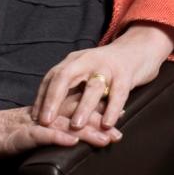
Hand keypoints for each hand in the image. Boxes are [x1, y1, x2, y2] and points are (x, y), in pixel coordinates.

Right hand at [0, 80, 121, 157]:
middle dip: (98, 122)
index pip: (73, 110)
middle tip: (121, 129)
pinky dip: (55, 135)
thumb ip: (43, 130)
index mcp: (42, 113)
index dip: (96, 112)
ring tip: (105, 136)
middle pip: (73, 115)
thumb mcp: (25, 131)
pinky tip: (70, 139)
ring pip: (61, 123)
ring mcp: (27, 123)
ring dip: (85, 129)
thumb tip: (65, 135)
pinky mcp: (14, 134)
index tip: (119, 116)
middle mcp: (38, 115)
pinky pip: (37, 134)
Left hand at [32, 22, 173, 131]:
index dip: (42, 97)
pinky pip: (118, 93)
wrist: (139, 48)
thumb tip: (48, 112)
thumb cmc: (108, 67)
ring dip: (83, 107)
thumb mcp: (85, 70)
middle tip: (45, 122)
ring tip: (75, 126)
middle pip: (65, 77)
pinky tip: (107, 124)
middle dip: (53, 100)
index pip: (52, 77)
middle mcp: (88, 60)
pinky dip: (112, 109)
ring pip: (92, 87)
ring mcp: (107, 66)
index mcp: (75, 60)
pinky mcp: (126, 74)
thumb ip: (71, 86)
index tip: (34, 118)